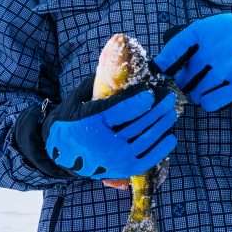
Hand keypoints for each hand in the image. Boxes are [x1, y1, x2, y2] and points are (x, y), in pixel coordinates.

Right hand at [43, 76, 177, 178]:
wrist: (59, 154)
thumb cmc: (72, 120)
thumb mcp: (78, 99)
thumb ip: (98, 84)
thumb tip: (120, 61)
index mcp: (90, 122)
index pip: (119, 110)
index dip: (137, 101)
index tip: (150, 92)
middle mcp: (103, 143)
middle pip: (137, 124)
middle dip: (156, 109)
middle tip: (170, 97)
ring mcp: (114, 159)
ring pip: (145, 140)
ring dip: (161, 125)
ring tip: (172, 112)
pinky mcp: (121, 170)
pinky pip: (146, 160)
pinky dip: (160, 149)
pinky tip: (170, 137)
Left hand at [154, 13, 231, 110]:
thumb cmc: (230, 37)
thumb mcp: (209, 26)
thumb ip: (183, 39)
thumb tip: (157, 64)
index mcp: (205, 31)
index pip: (173, 51)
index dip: (162, 65)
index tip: (158, 72)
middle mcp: (215, 48)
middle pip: (183, 78)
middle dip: (183, 82)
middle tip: (188, 81)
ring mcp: (229, 67)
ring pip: (195, 93)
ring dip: (196, 93)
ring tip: (203, 87)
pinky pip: (210, 103)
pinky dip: (208, 101)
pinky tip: (212, 94)